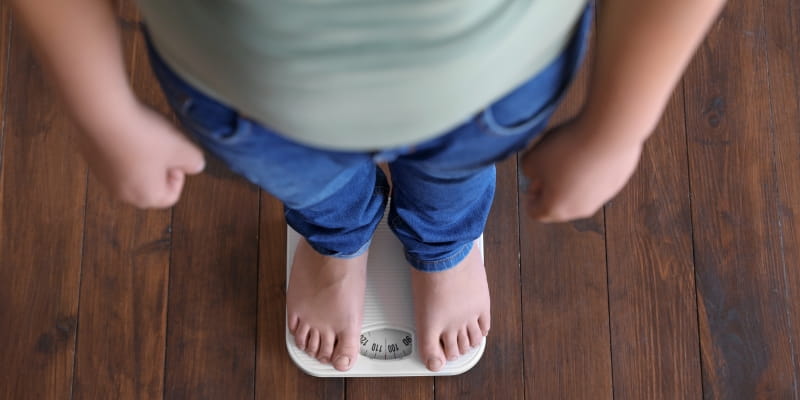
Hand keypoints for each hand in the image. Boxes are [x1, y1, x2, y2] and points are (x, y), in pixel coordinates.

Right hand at [78, 102, 205, 208]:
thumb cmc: (145, 137)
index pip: (170, 197)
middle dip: (160, 167)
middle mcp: (122, 193)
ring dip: (142, 156)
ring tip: (145, 134)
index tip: (177, 157)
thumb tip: (195, 166)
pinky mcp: (90, 159)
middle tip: (163, 146)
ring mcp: (103, 177)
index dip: (179, 176)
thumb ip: (195, 162)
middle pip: (150, 185)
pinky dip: (123, 148)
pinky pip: (114, 158)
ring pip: (131, 172)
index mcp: (146, 197)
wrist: (103, 115)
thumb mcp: (183, 149)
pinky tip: (127, 129)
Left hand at [520, 117, 642, 222]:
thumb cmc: (567, 148)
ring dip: (573, 180)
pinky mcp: (616, 184)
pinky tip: (591, 151)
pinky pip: (597, 182)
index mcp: (556, 209)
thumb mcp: (532, 158)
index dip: (530, 196)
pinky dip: (591, 171)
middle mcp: (580, 211)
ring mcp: (601, 199)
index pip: (535, 212)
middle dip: (552, 189)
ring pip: (580, 194)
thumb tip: (536, 174)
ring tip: (573, 155)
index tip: (535, 178)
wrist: (610, 133)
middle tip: (552, 166)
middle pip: (559, 206)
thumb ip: (527, 171)